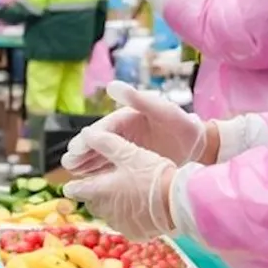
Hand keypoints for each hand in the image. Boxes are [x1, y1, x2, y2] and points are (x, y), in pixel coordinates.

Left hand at [63, 131, 179, 241]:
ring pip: (108, 215)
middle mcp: (107, 211)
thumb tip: (87, 133)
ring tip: (125, 196)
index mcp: (101, 191)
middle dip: (95, 196)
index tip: (70, 187)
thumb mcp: (130, 153)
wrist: (178, 201)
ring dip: (112, 206)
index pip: (77, 190)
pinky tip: (139, 208)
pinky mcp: (136, 234)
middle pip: (92, 203)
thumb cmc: (152, 174)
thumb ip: (107, 143)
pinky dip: (128, 217)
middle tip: (104, 187)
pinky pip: (126, 225)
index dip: (73, 187)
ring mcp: (121, 224)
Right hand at [65, 82, 207, 171]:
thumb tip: (111, 85)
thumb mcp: (162, 110)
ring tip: (72, 172)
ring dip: (86, 163)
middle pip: (97, 143)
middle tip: (68, 163)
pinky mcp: (132, 162)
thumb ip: (138, 99)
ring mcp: (127, 148)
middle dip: (82, 153)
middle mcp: (123, 133)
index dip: (87, 139)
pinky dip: (99, 174)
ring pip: (101, 156)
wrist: (198, 144)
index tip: (75, 148)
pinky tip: (88, 181)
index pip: (102, 129)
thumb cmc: (181, 123)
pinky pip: (112, 168)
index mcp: (126, 119)